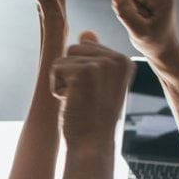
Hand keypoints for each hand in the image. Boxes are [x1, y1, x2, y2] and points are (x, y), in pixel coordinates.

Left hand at [51, 31, 134, 147]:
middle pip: (74, 49)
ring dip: (63, 82)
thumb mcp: (98, 84)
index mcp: (123, 61)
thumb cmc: (92, 119)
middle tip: (84, 99)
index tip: (92, 95)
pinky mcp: (83, 72)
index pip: (87, 48)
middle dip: (70, 75)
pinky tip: (71, 103)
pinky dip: (56, 88)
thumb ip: (94, 57)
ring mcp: (101, 64)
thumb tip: (85, 32)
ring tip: (78, 101)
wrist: (91, 145)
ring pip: (63, 58)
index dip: (81, 74)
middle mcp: (116, 59)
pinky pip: (55, 68)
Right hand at [112, 0, 178, 61]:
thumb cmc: (153, 44)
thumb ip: (126, 13)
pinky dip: (134, 12)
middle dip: (129, 10)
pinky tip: (142, 21)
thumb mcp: (138, 32)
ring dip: (131, 12)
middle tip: (140, 25)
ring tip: (142, 24)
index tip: (137, 22)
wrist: (164, 50)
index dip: (126, 8)